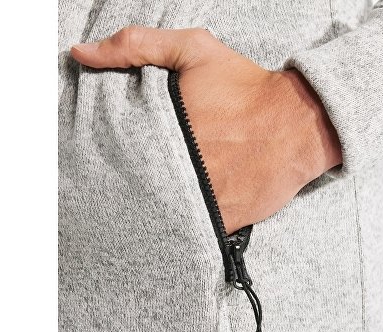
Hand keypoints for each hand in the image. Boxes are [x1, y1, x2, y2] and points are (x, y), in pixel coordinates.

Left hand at [71, 27, 341, 233]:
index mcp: (163, 132)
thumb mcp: (194, 51)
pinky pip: (192, 233)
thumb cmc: (247, 87)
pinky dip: (180, 231)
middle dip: (124, 189)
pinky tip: (173, 221)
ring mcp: (202, 199)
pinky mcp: (224, 220)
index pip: (113, 155)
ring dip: (150, 214)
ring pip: (160, 217)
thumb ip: (137, 46)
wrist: (300, 122)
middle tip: (116, 189)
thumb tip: (82, 53)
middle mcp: (179, 170)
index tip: (96, 162)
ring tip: (144, 206)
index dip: (102, 161)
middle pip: (133, 190)